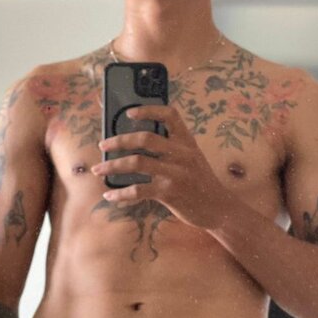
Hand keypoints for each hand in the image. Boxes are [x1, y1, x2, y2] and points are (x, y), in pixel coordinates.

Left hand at [91, 104, 234, 229]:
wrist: (219, 207)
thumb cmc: (200, 181)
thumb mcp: (192, 158)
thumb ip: (172, 148)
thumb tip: (136, 143)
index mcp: (187, 141)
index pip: (170, 115)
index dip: (148, 110)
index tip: (129, 113)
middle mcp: (182, 154)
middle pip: (145, 139)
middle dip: (119, 141)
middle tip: (103, 145)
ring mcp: (176, 173)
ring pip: (136, 163)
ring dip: (112, 166)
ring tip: (98, 170)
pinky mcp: (169, 193)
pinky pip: (138, 191)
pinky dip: (120, 194)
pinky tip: (110, 196)